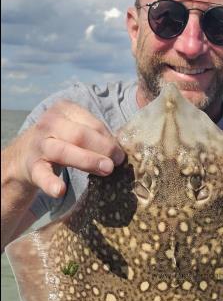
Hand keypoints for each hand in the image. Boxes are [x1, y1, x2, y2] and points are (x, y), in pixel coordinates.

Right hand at [8, 101, 124, 197]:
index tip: (120, 154)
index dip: (109, 139)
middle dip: (103, 148)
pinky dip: (51, 183)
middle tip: (117, 162)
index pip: (92, 124)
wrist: (24, 155)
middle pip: (80, 135)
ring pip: (65, 151)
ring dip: (88, 160)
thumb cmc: (60, 140)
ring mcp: (39, 144)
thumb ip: (94, 135)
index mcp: (64, 110)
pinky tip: (59, 191)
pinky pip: (43, 175)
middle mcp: (49, 123)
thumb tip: (120, 152)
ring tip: (106, 170)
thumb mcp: (74, 129)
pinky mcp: (32, 166)